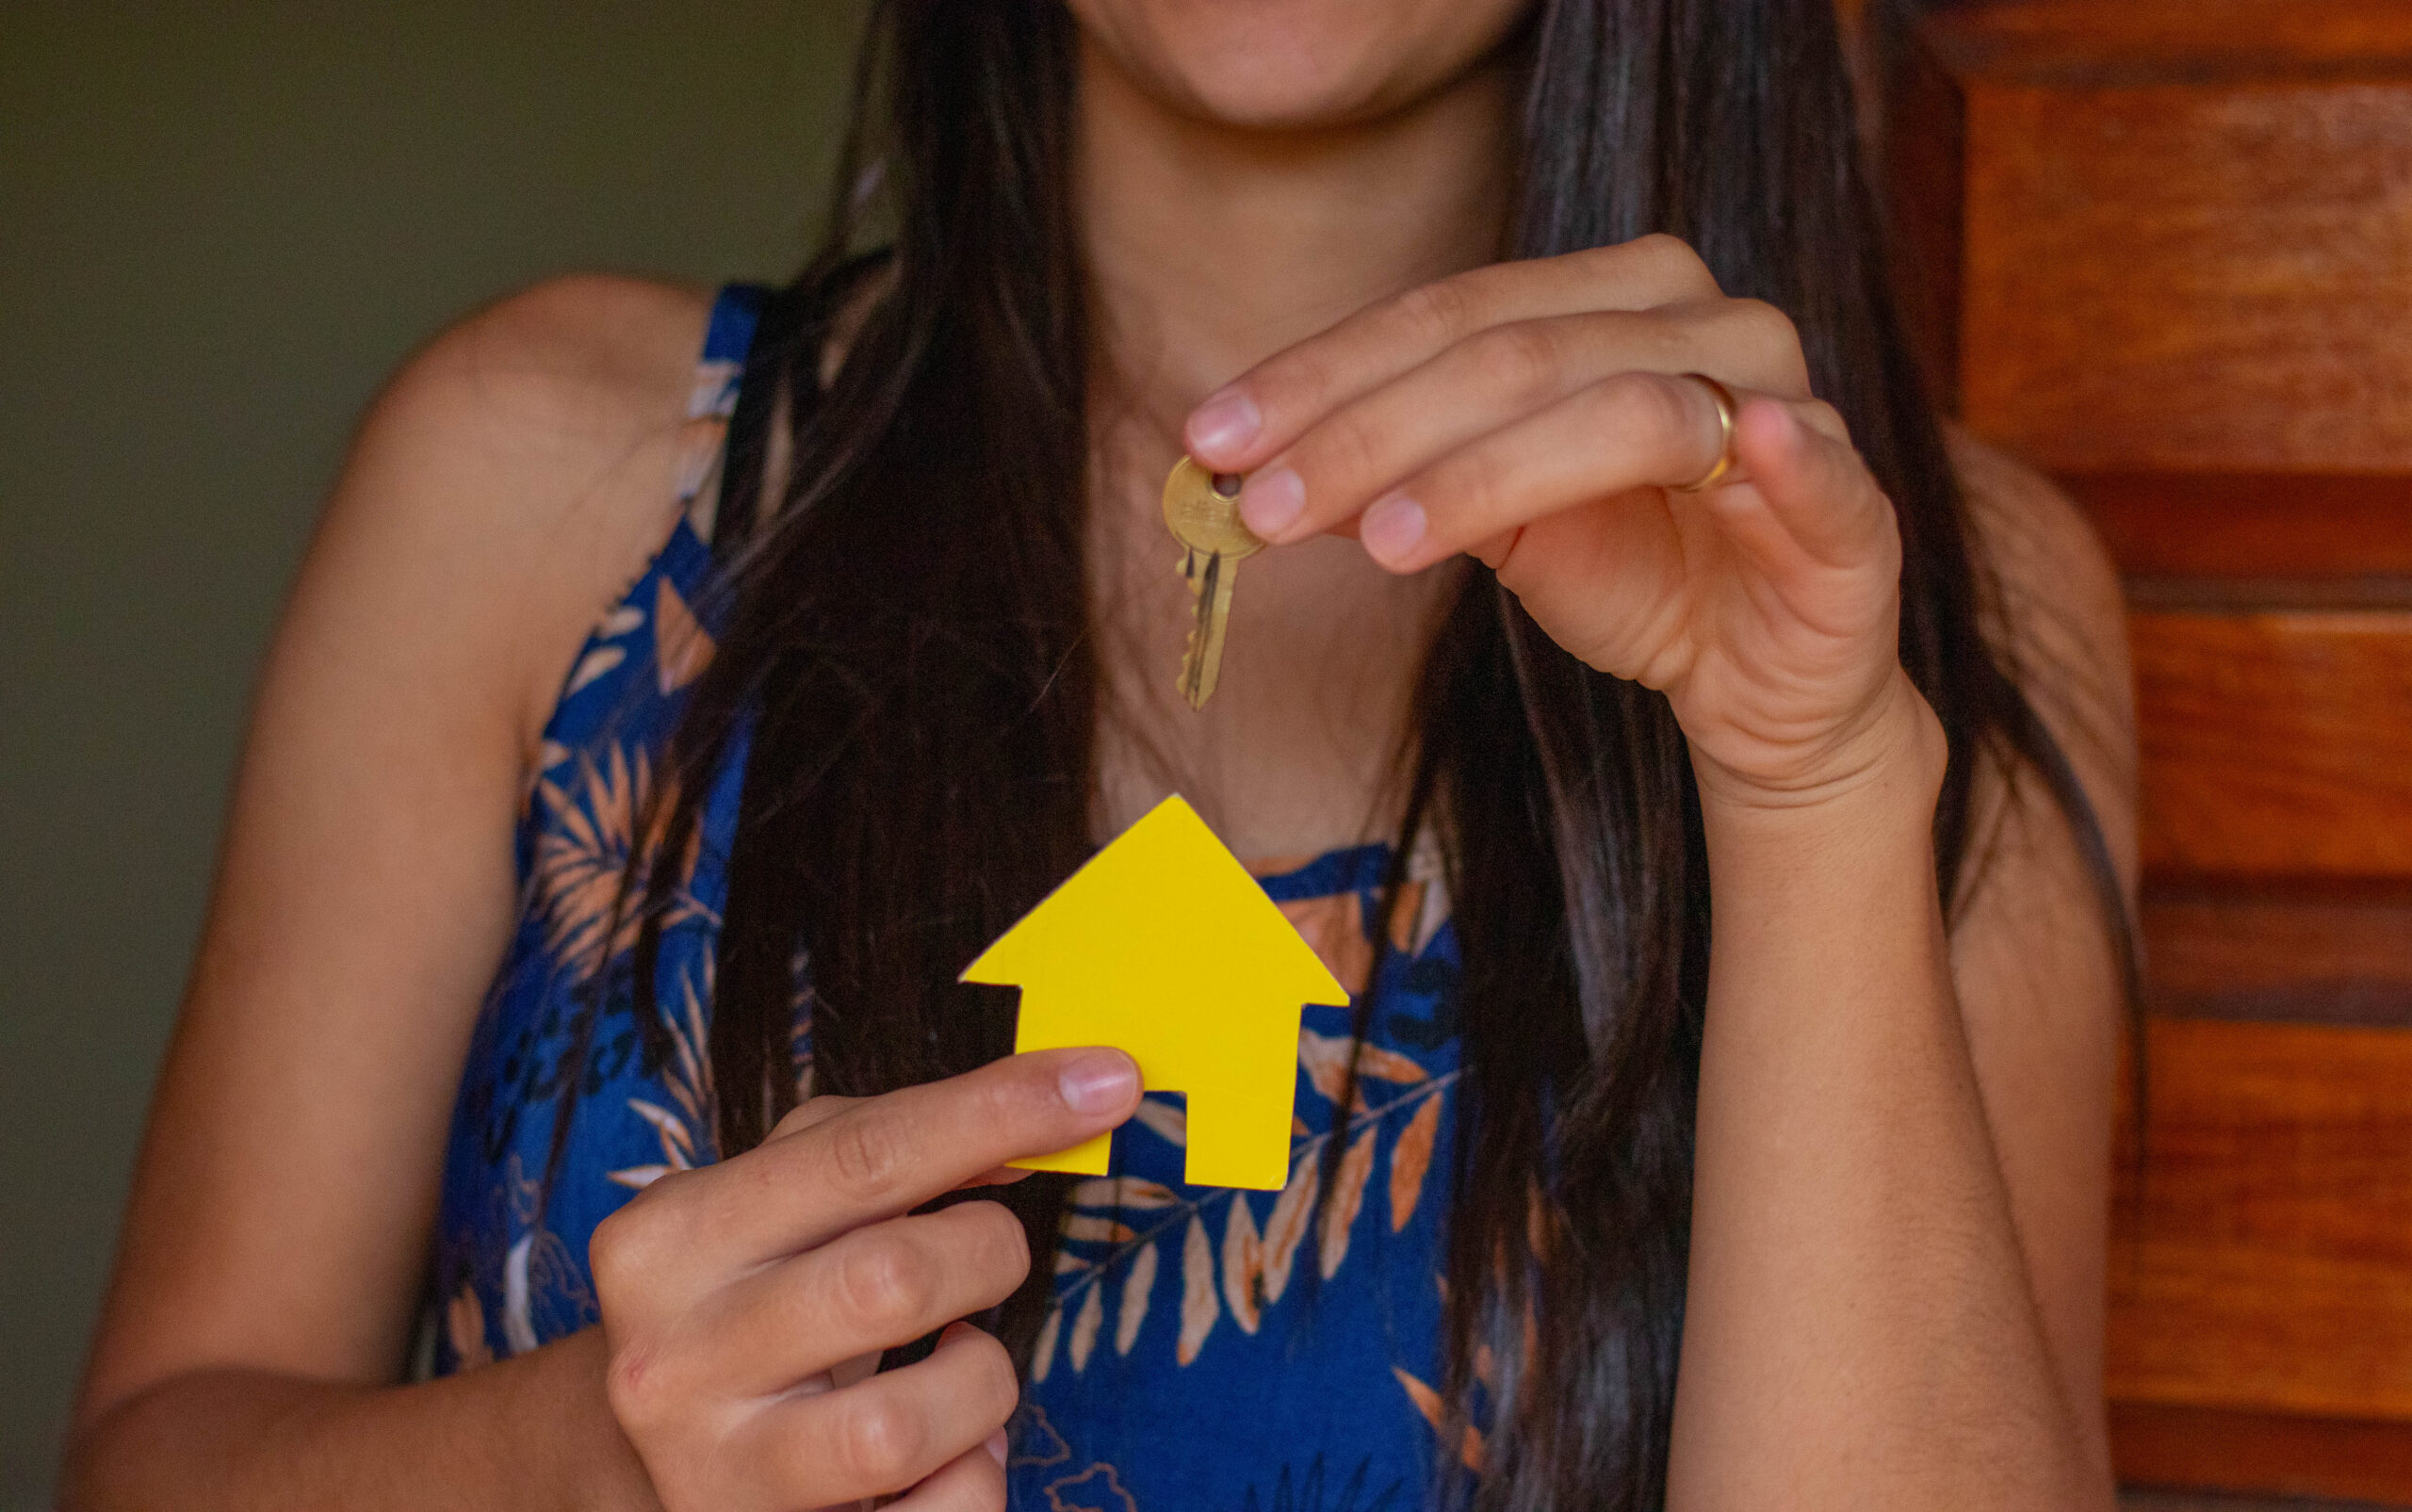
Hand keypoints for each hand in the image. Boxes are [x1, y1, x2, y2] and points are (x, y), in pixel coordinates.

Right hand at [590, 1048, 1142, 1511]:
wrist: (645, 1456)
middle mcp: (672, 1360)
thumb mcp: (779, 1202)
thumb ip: (888, 1148)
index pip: (864, 1156)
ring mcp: (714, 1473)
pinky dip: (977, 1473)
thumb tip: (1037, 1120)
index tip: (1108, 1081)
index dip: (1001, 1111)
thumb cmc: (743, 1301)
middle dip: (986, 1253)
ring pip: (906, 1425)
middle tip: (987, 1253)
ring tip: (955, 1358)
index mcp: (669, 1241)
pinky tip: (947, 1444)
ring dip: (980, 1378)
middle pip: (894, 1282)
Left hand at [1184, 235, 1936, 806]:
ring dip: (1486, 470)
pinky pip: (1810, 468)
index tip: (1210, 439)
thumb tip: (1246, 472)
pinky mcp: (1852, 502)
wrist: (1765, 685)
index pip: (1447, 316)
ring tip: (1373, 537)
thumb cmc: (1636, 575)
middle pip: (1512, 354)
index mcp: (1611, 299)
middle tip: (1257, 504)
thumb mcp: (1495, 524)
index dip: (1322, 376)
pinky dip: (1776, 454)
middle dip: (1367, 433)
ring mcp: (1785, 401)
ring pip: (1620, 407)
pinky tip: (1736, 448)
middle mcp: (1699, 322)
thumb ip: (1401, 477)